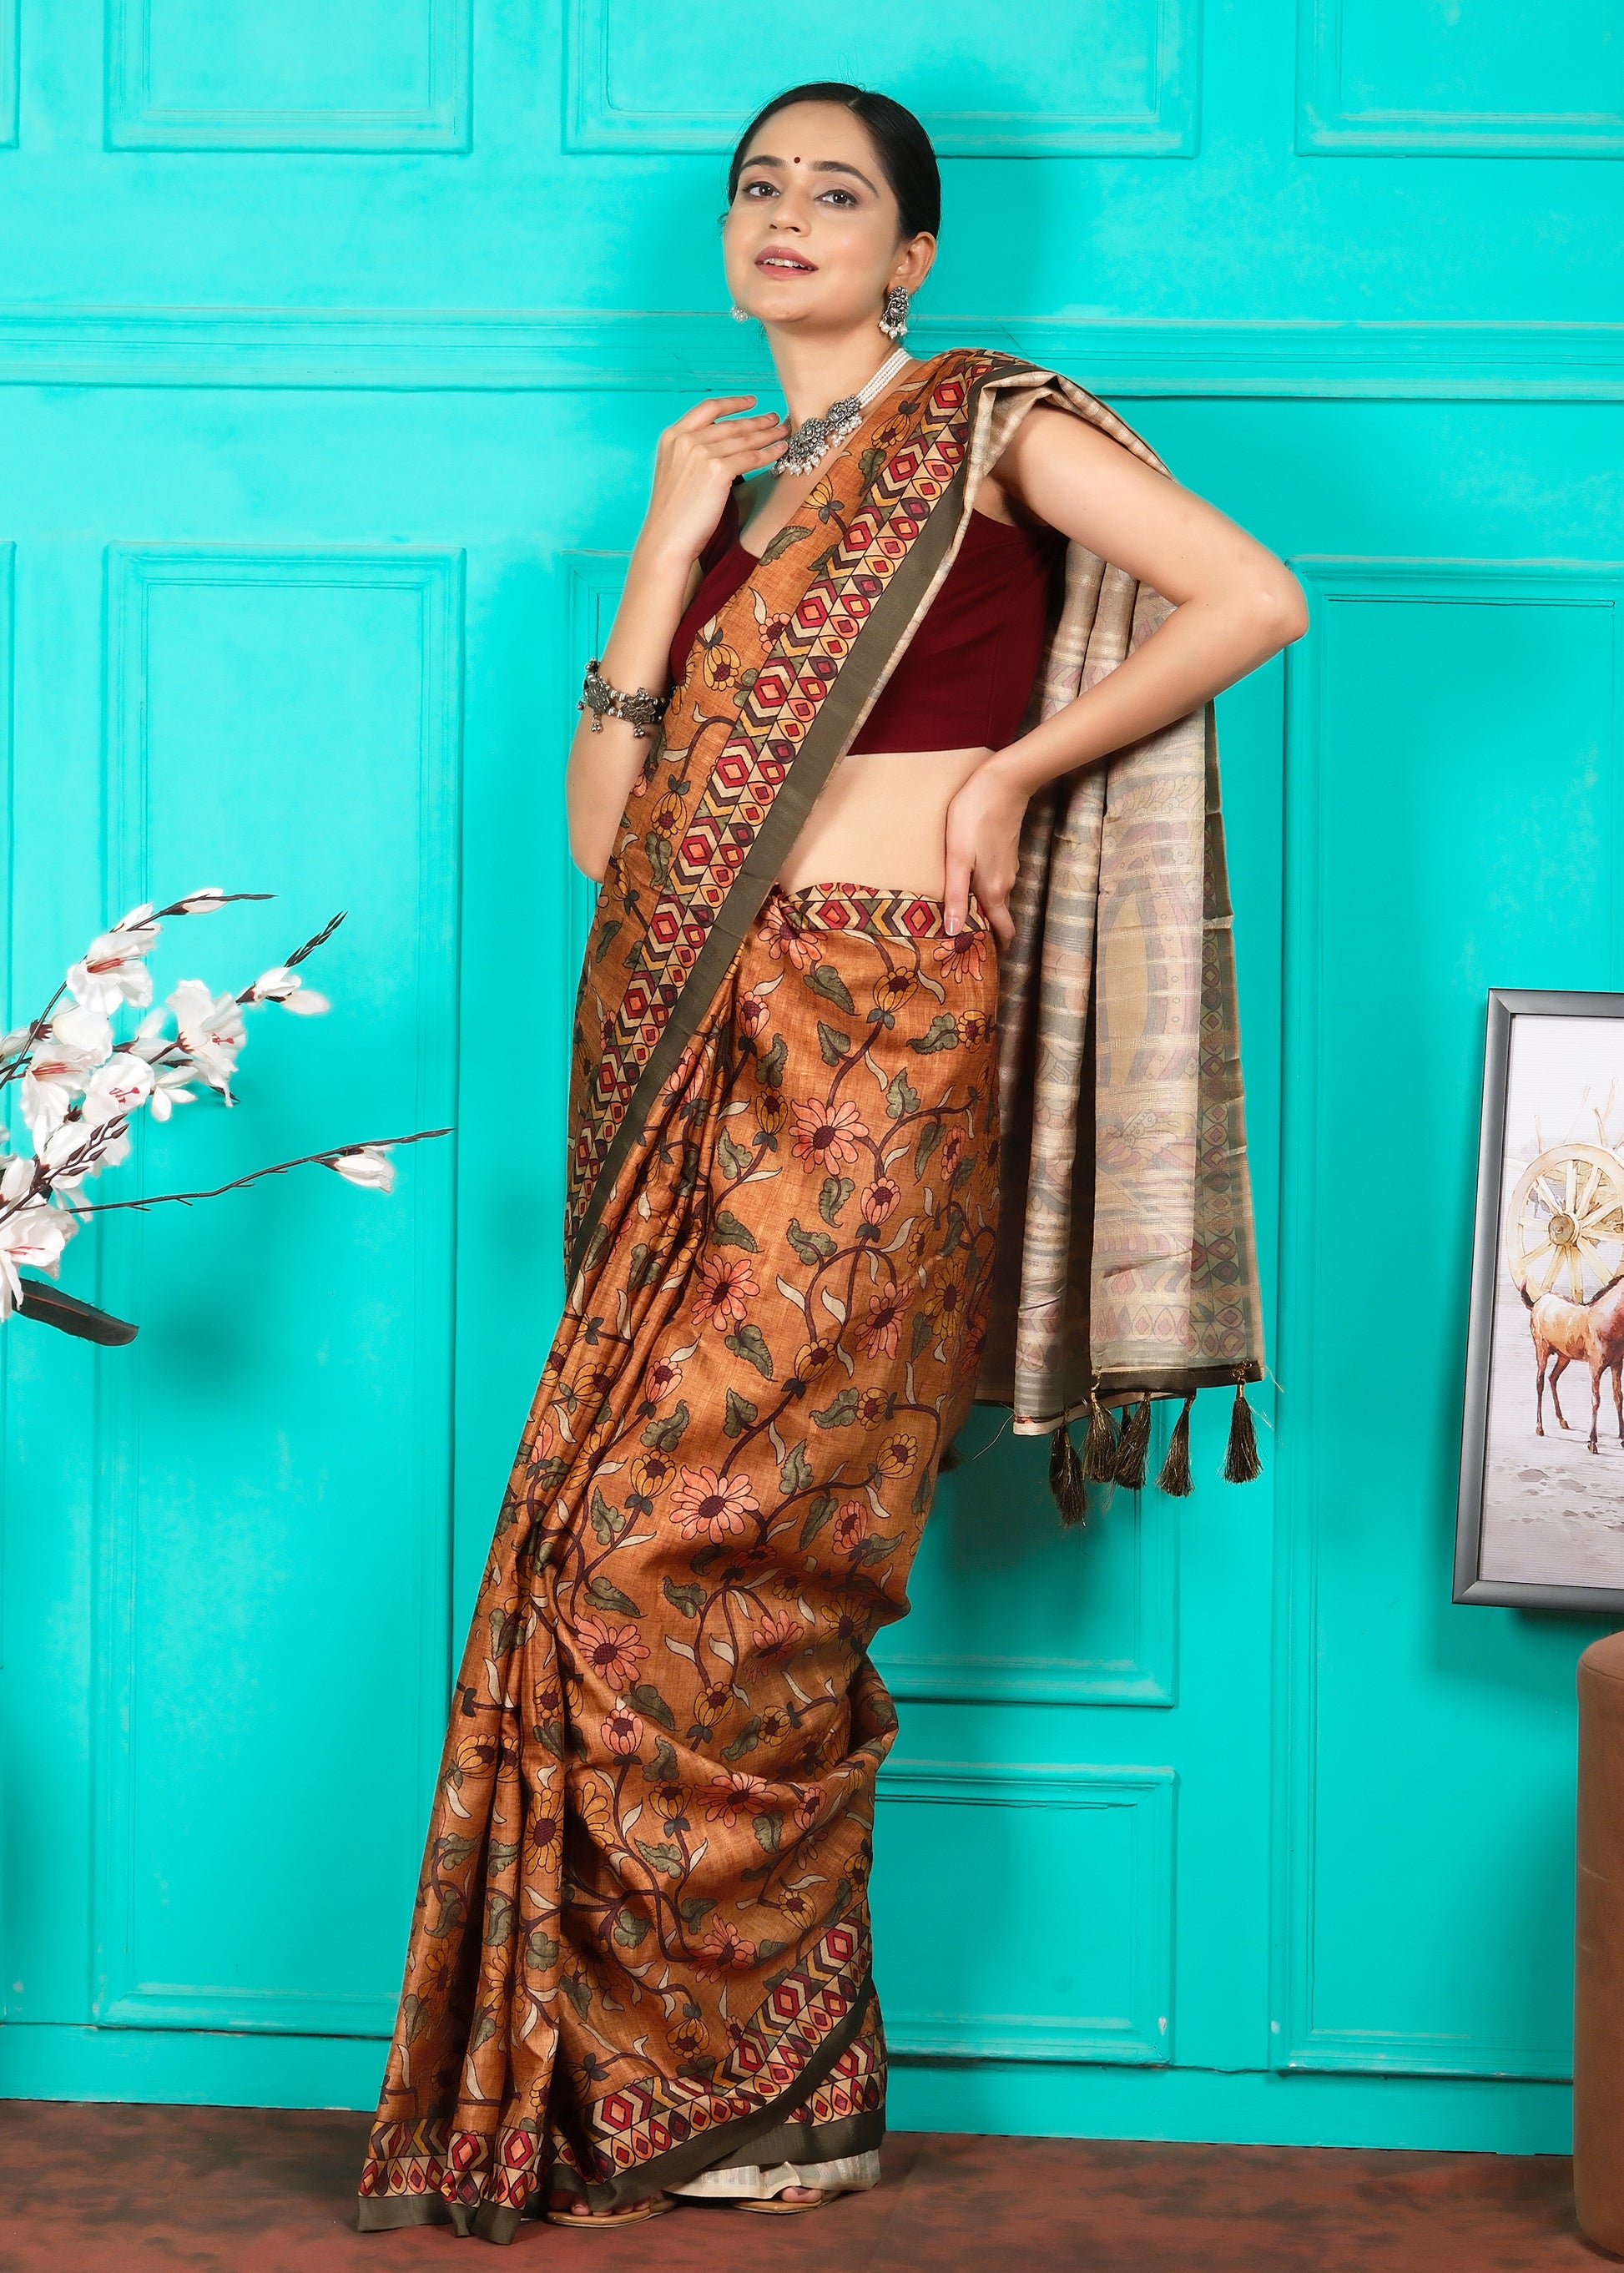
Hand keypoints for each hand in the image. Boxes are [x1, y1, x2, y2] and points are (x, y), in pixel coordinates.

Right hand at [640, 395, 786, 565]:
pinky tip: (781, 451)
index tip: (752, 401)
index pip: (708, 409)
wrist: (667, 539)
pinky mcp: (717, 471)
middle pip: (731, 424)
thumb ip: (692, 453)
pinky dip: (769, 453)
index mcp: (673, 436)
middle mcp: (686, 439)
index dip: (733, 403)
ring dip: (768, 434)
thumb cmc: (673, 515)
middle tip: (776, 419)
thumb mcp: (675, 472)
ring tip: (784, 432)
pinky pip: (751, 458)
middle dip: (758, 421)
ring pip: (744, 439)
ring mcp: (701, 453)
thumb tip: (722, 445)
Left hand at [942, 757, 1027, 949]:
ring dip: (984, 911)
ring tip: (962, 920)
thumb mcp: (958, 858)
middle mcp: (1006, 883)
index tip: (983, 963)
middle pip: (999, 917)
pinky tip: (969, 887)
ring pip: (997, 898)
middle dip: (985, 933)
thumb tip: (954, 932)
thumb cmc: (974, 818)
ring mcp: (1008, 867)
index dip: (995, 949)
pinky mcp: (1005, 853)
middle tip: (964, 946)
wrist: (1003, 783)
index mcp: (994, 889)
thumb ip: (956, 895)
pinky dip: (985, 891)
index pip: (1003, 931)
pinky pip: (996, 881)